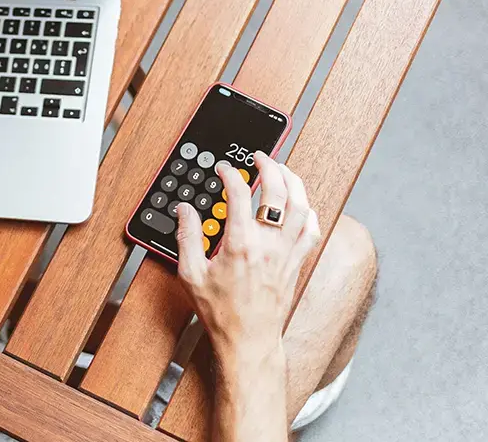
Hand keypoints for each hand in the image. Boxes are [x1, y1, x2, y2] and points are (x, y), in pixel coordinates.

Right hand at [176, 152, 320, 361]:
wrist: (248, 340)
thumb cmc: (221, 312)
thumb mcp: (191, 274)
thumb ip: (187, 237)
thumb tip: (185, 211)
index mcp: (241, 244)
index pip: (239, 194)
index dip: (231, 174)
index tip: (224, 170)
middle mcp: (269, 244)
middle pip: (277, 192)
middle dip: (269, 166)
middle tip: (260, 157)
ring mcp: (287, 252)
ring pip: (302, 206)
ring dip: (294, 183)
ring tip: (284, 171)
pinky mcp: (296, 262)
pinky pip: (312, 231)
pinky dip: (309, 212)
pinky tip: (301, 205)